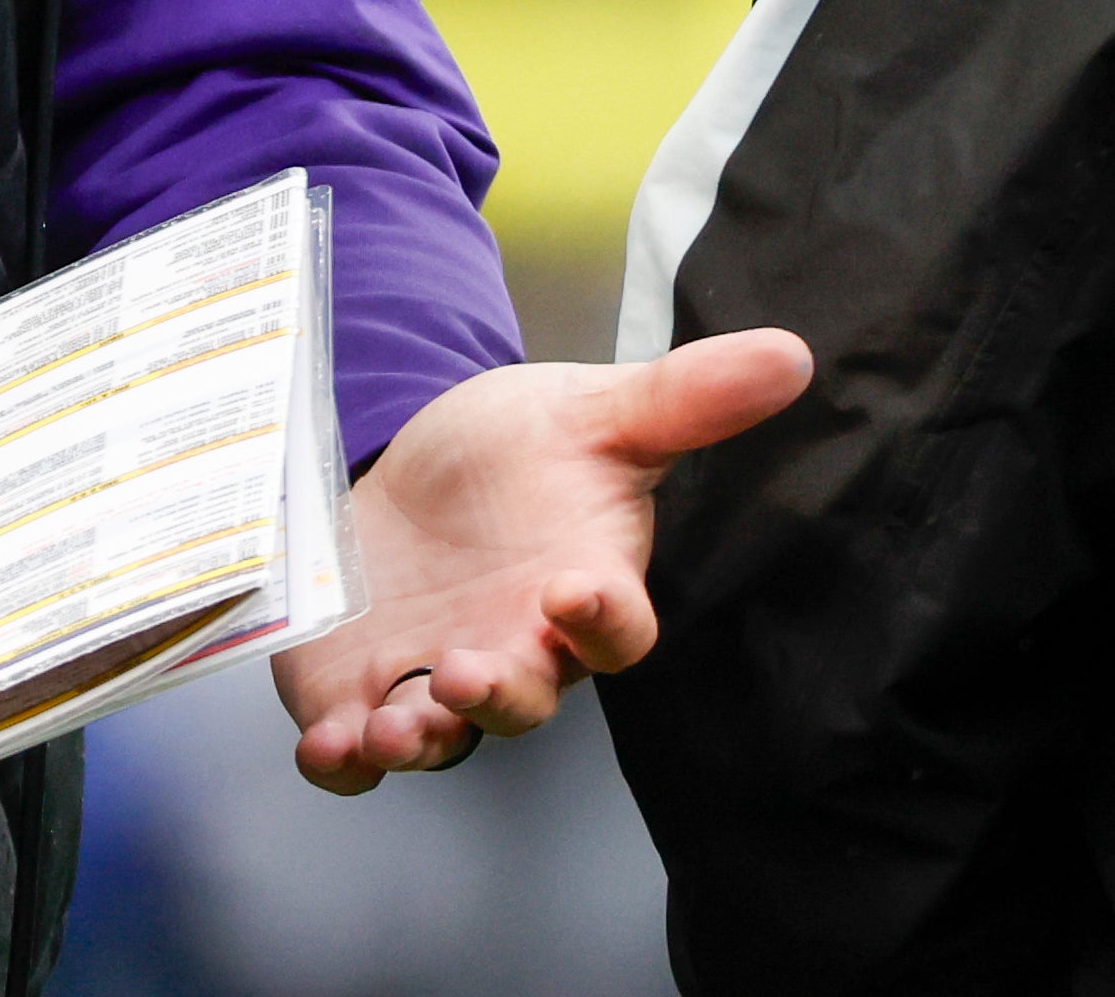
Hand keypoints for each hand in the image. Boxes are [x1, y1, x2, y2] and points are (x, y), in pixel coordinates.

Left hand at [265, 328, 809, 792]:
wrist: (423, 469)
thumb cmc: (524, 449)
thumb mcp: (593, 410)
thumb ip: (683, 397)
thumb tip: (790, 353)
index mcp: (584, 591)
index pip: (615, 632)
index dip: (601, 623)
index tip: (571, 591)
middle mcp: (520, 652)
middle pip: (524, 702)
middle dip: (496, 696)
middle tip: (462, 673)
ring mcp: (439, 679)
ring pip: (442, 738)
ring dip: (415, 741)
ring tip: (386, 728)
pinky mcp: (365, 689)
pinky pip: (358, 749)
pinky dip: (341, 760)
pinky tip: (324, 745)